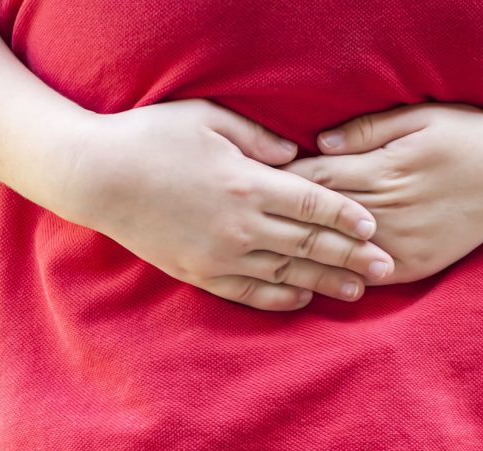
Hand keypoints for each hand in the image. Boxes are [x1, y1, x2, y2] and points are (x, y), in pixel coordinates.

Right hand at [53, 98, 395, 310]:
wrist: (97, 177)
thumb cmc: (152, 137)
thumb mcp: (209, 119)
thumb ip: (259, 138)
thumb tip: (298, 157)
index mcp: (247, 183)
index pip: (314, 204)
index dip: (348, 217)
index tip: (374, 225)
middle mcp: (240, 225)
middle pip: (309, 244)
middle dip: (352, 256)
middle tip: (386, 266)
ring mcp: (220, 255)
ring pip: (286, 273)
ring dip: (325, 282)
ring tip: (357, 291)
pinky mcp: (200, 273)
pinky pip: (249, 292)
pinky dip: (280, 297)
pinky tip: (303, 299)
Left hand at [276, 102, 482, 284]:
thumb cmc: (466, 135)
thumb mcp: (418, 117)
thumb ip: (365, 131)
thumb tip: (317, 144)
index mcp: (386, 170)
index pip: (320, 179)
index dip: (285, 182)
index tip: (256, 181)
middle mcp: (392, 211)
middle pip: (323, 218)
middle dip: (284, 219)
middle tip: (249, 220)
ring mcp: (404, 244)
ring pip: (340, 254)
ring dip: (303, 255)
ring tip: (268, 254)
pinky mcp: (416, 266)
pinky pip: (367, 277)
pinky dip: (339, 277)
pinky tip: (311, 277)